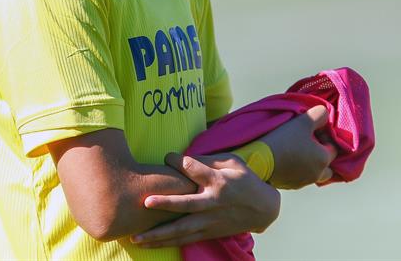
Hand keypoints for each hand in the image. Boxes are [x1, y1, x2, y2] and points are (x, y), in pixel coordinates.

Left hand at [130, 152, 280, 247]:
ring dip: (159, 234)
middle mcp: (213, 203)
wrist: (263, 208)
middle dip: (166, 204)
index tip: (166, 156)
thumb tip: (182, 158)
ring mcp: (210, 221)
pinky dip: (166, 243)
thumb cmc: (245, 180)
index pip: (196, 170)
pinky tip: (150, 245)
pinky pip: (184, 240)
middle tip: (145, 202)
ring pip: (182, 229)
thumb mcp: (232, 162)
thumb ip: (208, 160)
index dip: (179, 162)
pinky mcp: (209, 233)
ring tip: (137, 237)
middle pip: (188, 205)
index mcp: (219, 182)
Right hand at [259, 104, 338, 188]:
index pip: (334, 147)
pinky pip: (300, 177)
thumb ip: (320, 115)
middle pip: (327, 165)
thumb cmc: (284, 139)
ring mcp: (303, 182)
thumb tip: (325, 115)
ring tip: (296, 150)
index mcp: (323, 159)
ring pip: (314, 172)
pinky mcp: (290, 185)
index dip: (325, 136)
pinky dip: (298, 169)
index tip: (312, 129)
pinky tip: (287, 158)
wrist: (258, 160)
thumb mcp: (303, 120)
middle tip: (308, 142)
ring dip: (310, 162)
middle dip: (321, 153)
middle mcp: (317, 174)